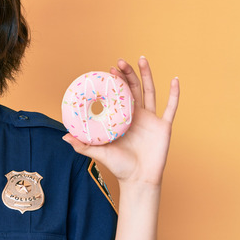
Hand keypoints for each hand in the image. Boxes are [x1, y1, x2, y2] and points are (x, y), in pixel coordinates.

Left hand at [63, 57, 178, 186]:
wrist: (138, 180)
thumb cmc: (119, 167)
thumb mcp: (99, 153)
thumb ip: (83, 145)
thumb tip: (64, 136)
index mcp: (122, 118)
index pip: (118, 95)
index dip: (115, 81)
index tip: (109, 69)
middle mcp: (136, 115)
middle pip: (133, 88)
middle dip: (128, 73)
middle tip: (121, 61)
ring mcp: (151, 119)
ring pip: (150, 91)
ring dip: (147, 75)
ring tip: (142, 59)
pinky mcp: (164, 126)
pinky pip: (171, 107)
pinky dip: (174, 94)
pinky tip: (175, 79)